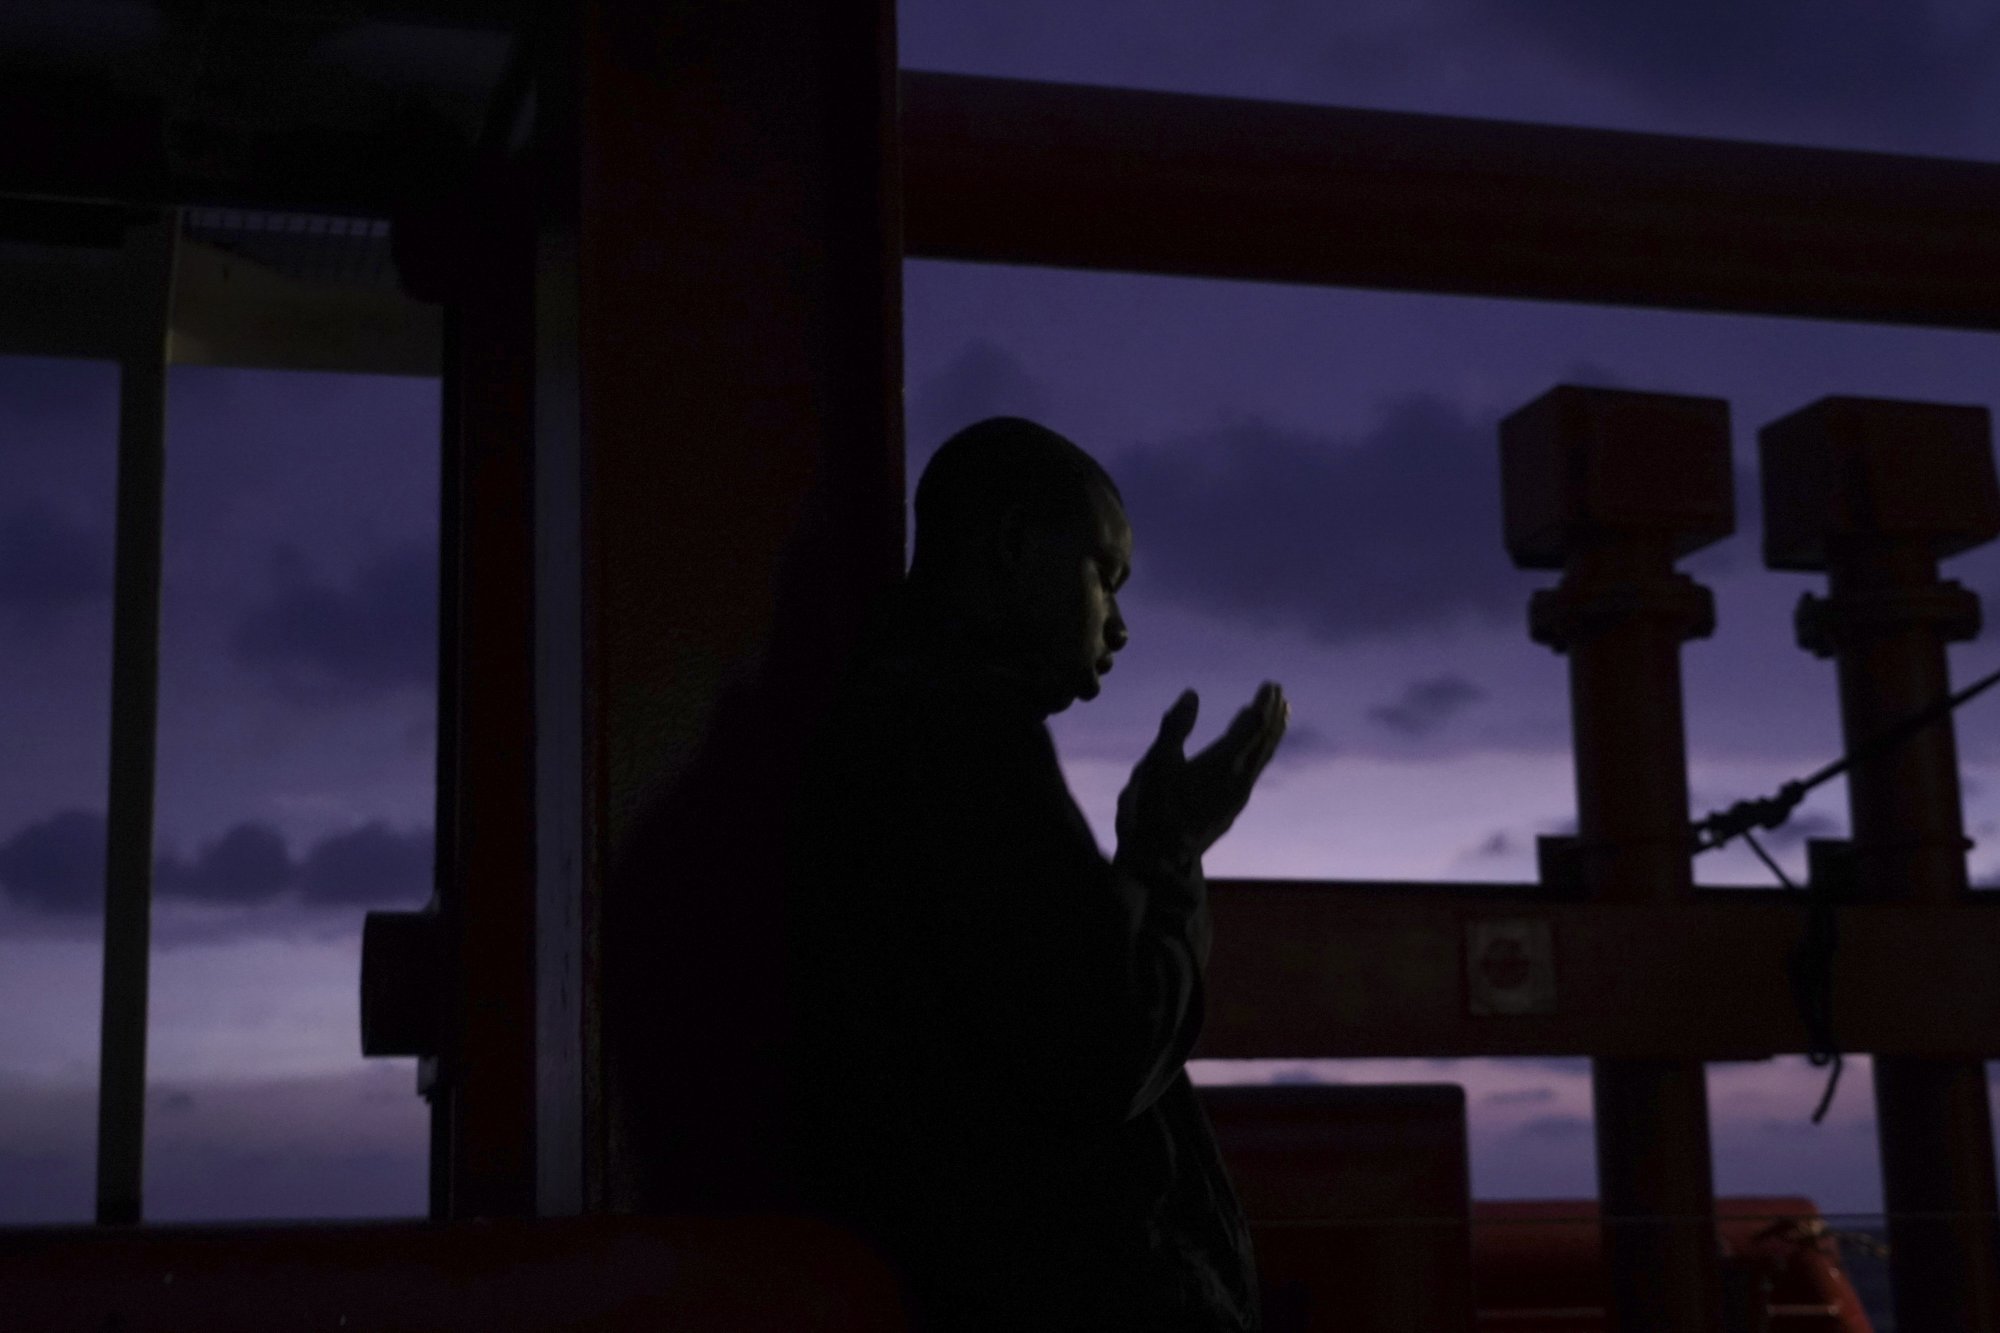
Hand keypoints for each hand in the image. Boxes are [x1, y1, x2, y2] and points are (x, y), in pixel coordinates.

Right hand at [1116, 683, 1288, 867]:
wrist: (1159, 864)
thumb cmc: (1152, 810)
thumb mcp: (1155, 764)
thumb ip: (1175, 727)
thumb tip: (1192, 694)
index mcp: (1222, 762)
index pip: (1252, 725)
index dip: (1263, 704)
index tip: (1272, 685)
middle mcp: (1239, 778)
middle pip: (1265, 740)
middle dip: (1273, 714)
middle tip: (1280, 692)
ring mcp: (1238, 796)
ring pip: (1264, 757)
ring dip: (1273, 733)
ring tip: (1280, 716)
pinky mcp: (1232, 809)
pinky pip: (1256, 770)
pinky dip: (1262, 751)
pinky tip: (1256, 752)